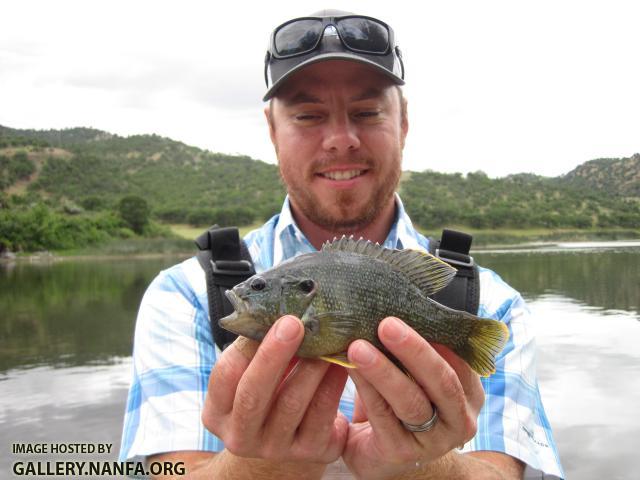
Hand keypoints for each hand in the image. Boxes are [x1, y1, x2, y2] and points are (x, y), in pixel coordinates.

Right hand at [201, 315, 348, 464]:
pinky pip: (322, 414)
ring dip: (310, 366)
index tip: (269, 319)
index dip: (247, 346)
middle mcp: (240, 435)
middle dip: (274, 356)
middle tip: (294, 324)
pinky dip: (332, 384)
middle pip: (253, 394)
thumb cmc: (270, 390)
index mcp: (218, 412)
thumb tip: (274, 309)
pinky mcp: (310, 452)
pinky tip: (342, 361)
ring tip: (325, 338)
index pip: (225, 375)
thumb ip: (256, 349)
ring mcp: (274, 448)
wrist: (294, 436)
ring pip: (291, 403)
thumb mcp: (253, 374)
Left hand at [342, 317, 484, 479]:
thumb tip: (393, 297)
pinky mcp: (401, 453)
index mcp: (468, 391)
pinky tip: (348, 367)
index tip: (412, 306)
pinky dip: (365, 389)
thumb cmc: (402, 402)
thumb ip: (417, 348)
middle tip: (386, 324)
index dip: (437, 334)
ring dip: (383, 371)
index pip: (460, 358)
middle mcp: (459, 418)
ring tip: (357, 347)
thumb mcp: (418, 376)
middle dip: (414, 350)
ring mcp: (433, 440)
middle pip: (442, 381)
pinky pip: (382, 417)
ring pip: (410, 401)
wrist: (386, 456)